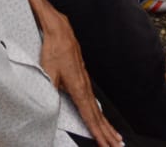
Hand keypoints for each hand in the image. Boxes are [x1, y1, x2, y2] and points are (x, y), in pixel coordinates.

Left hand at [35, 7, 123, 146]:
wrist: (60, 30)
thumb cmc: (53, 49)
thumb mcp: (48, 72)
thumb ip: (51, 90)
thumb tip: (50, 108)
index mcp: (78, 88)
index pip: (90, 116)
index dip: (98, 133)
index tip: (106, 145)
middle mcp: (85, 86)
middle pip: (98, 115)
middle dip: (108, 133)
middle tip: (117, 146)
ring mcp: (85, 82)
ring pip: (97, 108)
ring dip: (106, 125)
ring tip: (114, 137)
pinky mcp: (82, 78)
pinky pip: (93, 101)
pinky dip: (99, 113)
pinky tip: (99, 116)